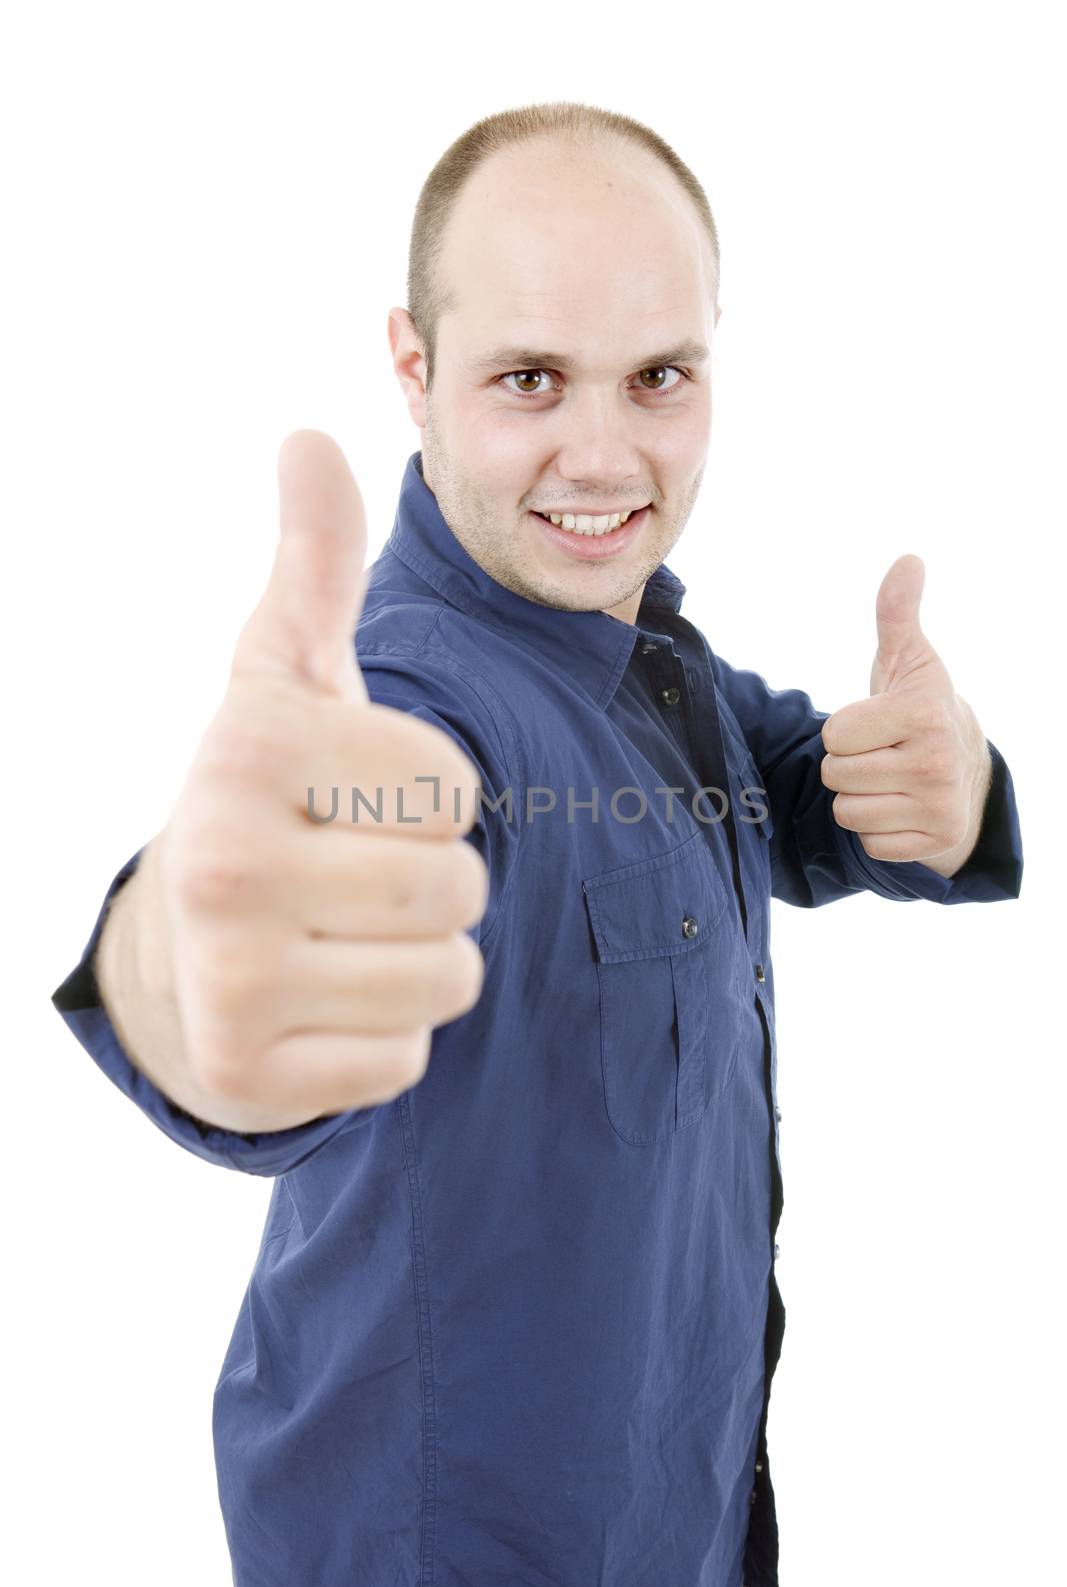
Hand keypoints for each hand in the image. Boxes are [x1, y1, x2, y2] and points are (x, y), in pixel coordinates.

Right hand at [147, 430, 488, 1131]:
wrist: (179, 946)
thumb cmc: (270, 795)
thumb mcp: (285, 677)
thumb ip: (315, 566)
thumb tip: (307, 437)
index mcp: (250, 751)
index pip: (458, 790)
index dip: (433, 794)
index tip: (358, 798)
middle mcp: (224, 865)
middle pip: (462, 888)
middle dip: (435, 884)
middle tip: (352, 876)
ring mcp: (230, 980)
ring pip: (450, 980)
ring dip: (421, 962)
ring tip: (341, 936)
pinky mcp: (251, 1075)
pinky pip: (409, 1059)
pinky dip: (386, 1037)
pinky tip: (320, 1004)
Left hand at [819, 554, 990, 868]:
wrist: (966, 772)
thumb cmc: (919, 709)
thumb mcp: (908, 660)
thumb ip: (897, 612)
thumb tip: (908, 560)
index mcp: (923, 713)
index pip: (834, 734)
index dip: (845, 729)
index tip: (877, 724)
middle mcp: (936, 761)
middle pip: (835, 775)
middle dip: (849, 764)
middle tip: (883, 754)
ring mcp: (939, 807)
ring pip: (845, 812)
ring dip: (859, 798)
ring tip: (890, 780)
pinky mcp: (934, 843)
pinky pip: (866, 843)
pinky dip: (877, 829)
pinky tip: (902, 809)